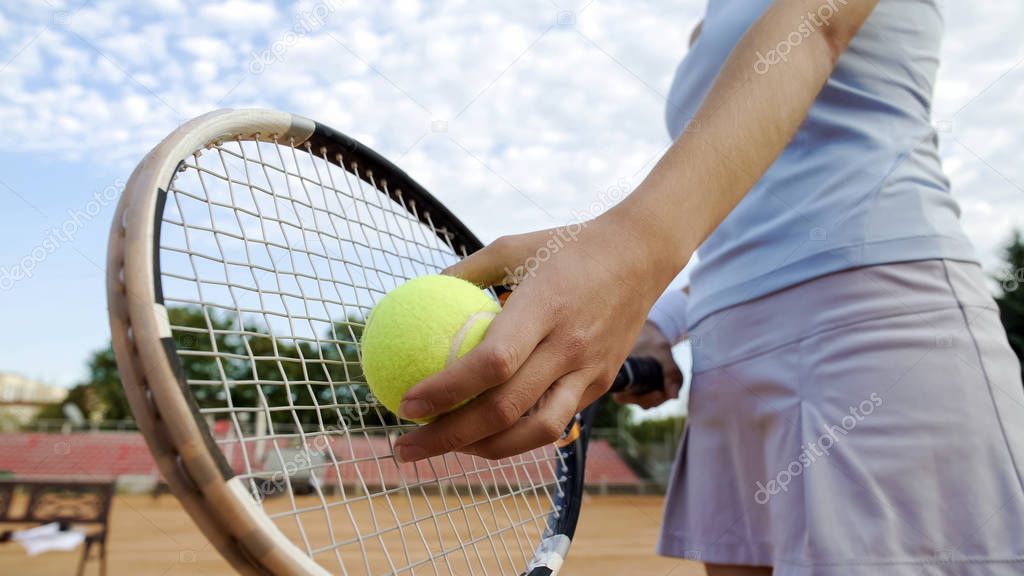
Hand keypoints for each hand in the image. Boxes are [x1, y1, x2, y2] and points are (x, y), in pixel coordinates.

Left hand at [392, 209, 682, 461]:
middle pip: (505, 409)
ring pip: (534, 431)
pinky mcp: (601, 384)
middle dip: (448, 437)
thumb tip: (418, 294)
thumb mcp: (511, 247)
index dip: (446, 391)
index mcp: (544, 307)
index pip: (491, 363)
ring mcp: (589, 370)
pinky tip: (485, 435)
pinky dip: (516, 436)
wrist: (641, 255)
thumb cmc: (567, 246)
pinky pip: (554, 422)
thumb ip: (466, 272)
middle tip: (407, 446)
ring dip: (483, 450)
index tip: (406, 403)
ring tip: (445, 449)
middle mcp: (569, 345)